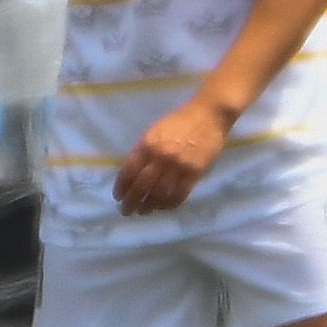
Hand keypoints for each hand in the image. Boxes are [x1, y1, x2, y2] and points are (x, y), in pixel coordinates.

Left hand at [114, 97, 232, 213]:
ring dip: (149, 206)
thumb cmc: (179, 121)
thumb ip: (144, 151)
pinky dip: (169, 204)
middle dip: (131, 202)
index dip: (121, 187)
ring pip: (159, 194)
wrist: (208, 115)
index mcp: (148, 144)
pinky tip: (163, 207)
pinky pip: (179, 195)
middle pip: (141, 186)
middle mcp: (161, 156)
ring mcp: (178, 166)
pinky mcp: (194, 173)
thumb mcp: (155, 131)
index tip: (118, 197)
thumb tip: (133, 174)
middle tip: (127, 211)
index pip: (129, 171)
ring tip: (144, 211)